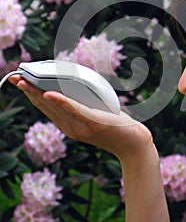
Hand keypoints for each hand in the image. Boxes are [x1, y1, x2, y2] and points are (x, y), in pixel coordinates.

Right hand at [9, 75, 152, 160]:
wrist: (133, 144)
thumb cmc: (115, 126)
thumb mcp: (93, 115)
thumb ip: (80, 105)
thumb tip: (70, 86)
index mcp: (68, 125)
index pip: (46, 108)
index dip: (31, 95)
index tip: (20, 82)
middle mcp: (71, 127)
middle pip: (46, 106)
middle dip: (29, 91)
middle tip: (15, 77)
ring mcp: (81, 126)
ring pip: (56, 107)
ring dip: (39, 93)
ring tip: (25, 82)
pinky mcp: (93, 122)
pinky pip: (74, 109)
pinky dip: (61, 101)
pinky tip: (49, 93)